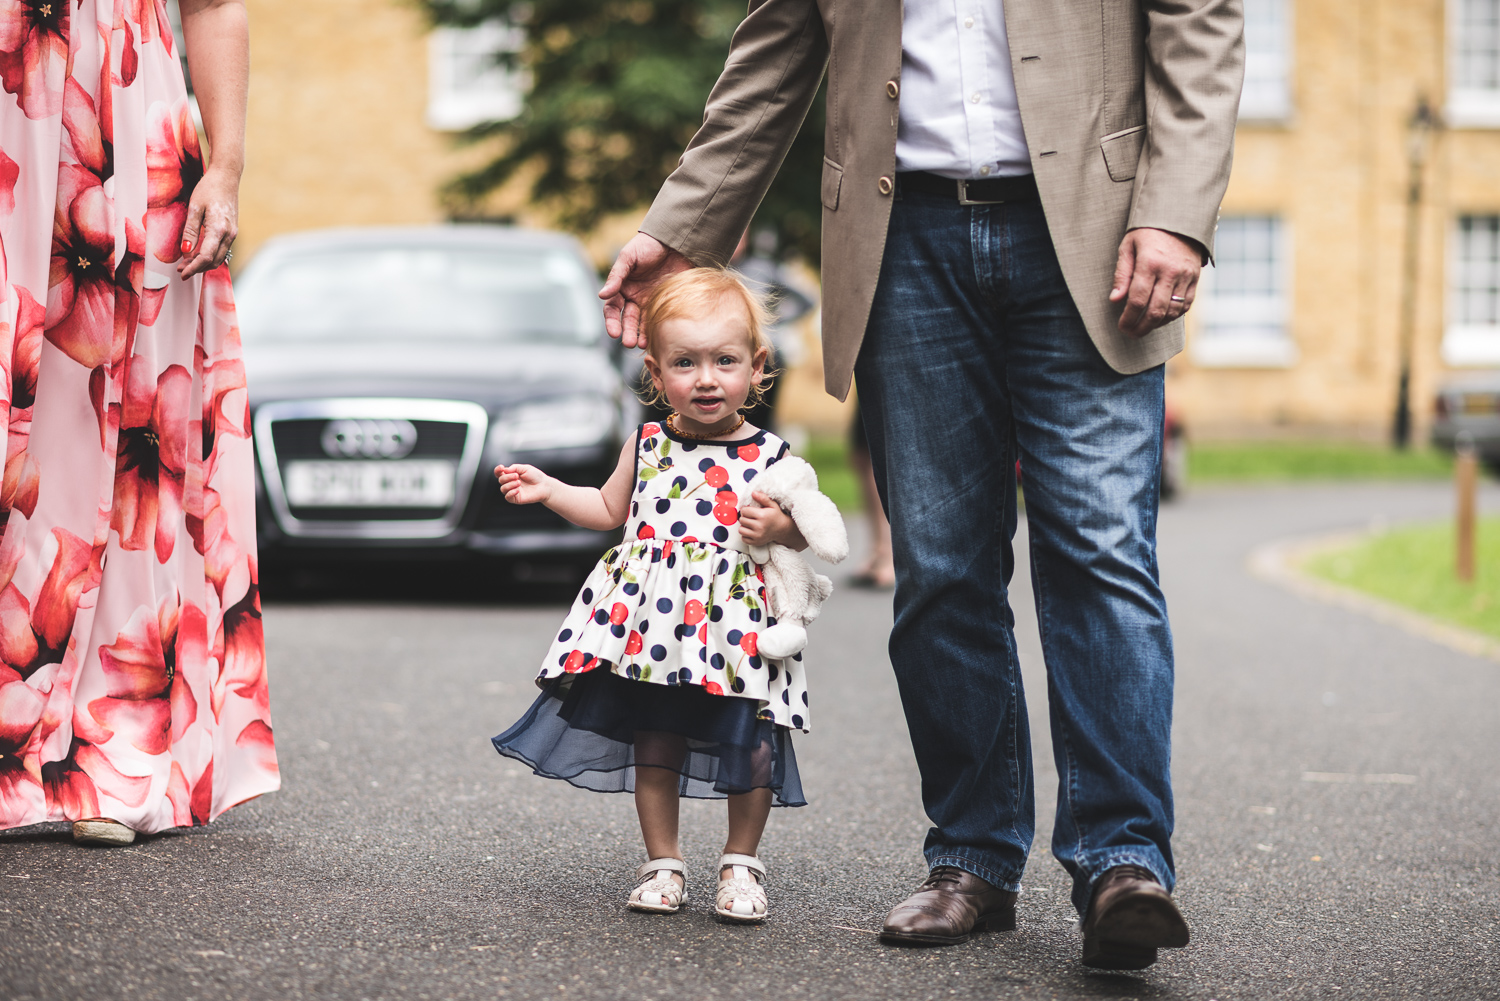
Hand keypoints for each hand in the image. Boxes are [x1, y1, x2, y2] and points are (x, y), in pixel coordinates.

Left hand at [177, 164, 239, 277]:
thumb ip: (190, 231)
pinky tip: (198, 254)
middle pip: (214, 261)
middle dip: (197, 268)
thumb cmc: (209, 188)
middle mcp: (229, 235)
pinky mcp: (231, 231)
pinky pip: (222, 250)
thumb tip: (185, 251)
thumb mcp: (194, 208)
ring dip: (204, 264)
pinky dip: (210, 256)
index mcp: (219, 229)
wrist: (226, 177)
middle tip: (181, 269)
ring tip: (187, 263)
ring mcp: (232, 234)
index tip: (181, 273)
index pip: (206, 257)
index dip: (193, 267)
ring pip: (219, 258)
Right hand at [495, 464, 553, 504]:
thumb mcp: (525, 468)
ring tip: (519, 482)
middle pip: (500, 480)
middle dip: (507, 477)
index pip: (499, 473)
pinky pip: (507, 497)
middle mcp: (510, 483)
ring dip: (509, 484)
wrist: (544, 486)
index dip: (497, 470)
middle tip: (517, 476)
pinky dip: (510, 493)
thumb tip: (504, 470)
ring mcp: (512, 491)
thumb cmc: (536, 476)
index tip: (502, 468)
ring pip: (503, 489)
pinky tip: (517, 490)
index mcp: (511, 475)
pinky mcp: (516, 498)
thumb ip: (514, 467)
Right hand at [599, 233, 692, 347]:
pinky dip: (655, 330)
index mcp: (621, 287)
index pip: (612, 308)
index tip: (614, 332)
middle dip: (627, 332)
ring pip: (642, 323)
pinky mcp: (665, 302)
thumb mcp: (628, 257)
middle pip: (627, 319)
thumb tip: (601, 295)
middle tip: (628, 343)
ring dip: (640, 335)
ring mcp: (650, 301)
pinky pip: (658, 318)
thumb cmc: (647, 245)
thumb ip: (616, 276)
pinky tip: (655, 338)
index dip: (612, 321)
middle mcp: (634, 297)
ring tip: (640, 345)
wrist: (674, 240)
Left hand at [737, 492, 797, 547]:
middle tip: (752, 517)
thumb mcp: (772, 505)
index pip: (744, 511)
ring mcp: (757, 536)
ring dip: (744, 526)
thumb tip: (753, 493)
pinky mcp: (756, 542)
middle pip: (741, 520)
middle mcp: (759, 526)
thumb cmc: (776, 516)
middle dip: (745, 517)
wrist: (782, 530)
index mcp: (762, 516)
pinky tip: (752, 531)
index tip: (750, 510)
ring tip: (751, 524)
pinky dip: (746, 535)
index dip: (746, 509)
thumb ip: (763, 498)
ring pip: (741, 530)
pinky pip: (743, 538)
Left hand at [1109, 228, 1201, 338]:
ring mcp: (1185, 275)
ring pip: (1172, 311)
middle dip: (1141, 327)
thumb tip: (1114, 300)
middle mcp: (1170, 271)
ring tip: (1144, 326)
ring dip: (1157, 324)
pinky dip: (1173, 316)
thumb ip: (1121, 274)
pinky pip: (1186, 304)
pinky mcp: (1195, 278)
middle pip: (1155, 310)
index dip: (1128, 318)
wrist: (1179, 217)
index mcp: (1150, 263)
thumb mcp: (1128, 247)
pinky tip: (1161, 318)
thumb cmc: (1147, 232)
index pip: (1137, 300)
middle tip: (1131, 333)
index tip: (1121, 326)